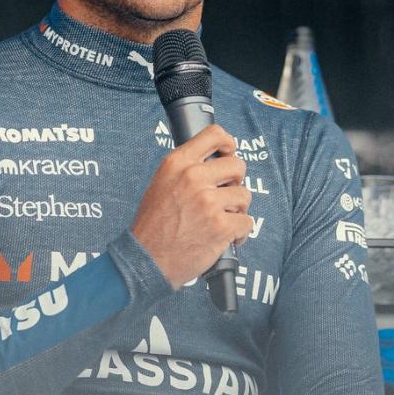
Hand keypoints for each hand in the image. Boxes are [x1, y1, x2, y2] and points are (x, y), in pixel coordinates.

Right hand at [130, 124, 250, 288]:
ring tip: (222, 219)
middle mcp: (193, 178)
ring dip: (237, 209)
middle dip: (235, 182)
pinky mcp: (221, 226)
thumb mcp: (161, 183)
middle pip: (237, 165)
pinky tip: (226, 237)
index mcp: (178, 164)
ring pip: (244, 195)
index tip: (229, 152)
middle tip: (225, 195)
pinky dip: (240, 232)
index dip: (228, 143)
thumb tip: (214, 162)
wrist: (147, 259)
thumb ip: (186, 169)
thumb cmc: (153, 225)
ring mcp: (208, 202)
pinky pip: (246, 222)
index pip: (213, 135)